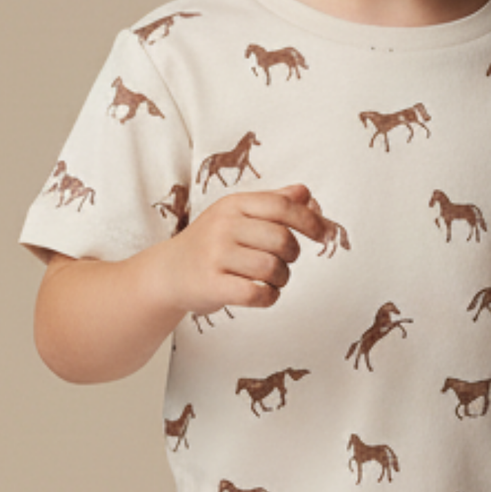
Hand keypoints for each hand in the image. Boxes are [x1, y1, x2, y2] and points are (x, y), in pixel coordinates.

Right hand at [153, 184, 328, 315]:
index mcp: (234, 204)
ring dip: (281, 279)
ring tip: (272, 280)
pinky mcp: (212, 285)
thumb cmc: (210, 243)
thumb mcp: (237, 215)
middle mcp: (224, 226)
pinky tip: (264, 294)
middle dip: (292, 256)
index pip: (282, 206)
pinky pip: (256, 293)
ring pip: (272, 269)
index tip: (323, 235)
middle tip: (283, 262)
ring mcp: (216, 256)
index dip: (309, 221)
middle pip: (282, 240)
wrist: (168, 272)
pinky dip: (269, 297)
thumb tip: (307, 194)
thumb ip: (272, 203)